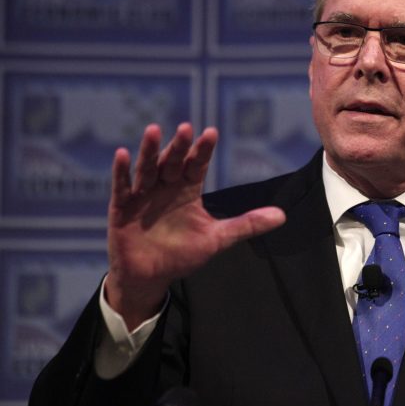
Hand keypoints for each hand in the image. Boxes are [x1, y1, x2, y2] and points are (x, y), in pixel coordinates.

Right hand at [105, 123, 285, 328]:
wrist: (150, 277)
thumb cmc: (182, 254)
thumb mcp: (217, 239)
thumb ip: (247, 224)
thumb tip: (282, 215)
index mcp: (188, 189)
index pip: (198, 165)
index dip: (204, 150)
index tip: (212, 133)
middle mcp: (166, 186)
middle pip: (173, 162)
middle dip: (180, 146)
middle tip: (186, 128)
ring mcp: (143, 195)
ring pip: (147, 168)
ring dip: (150, 150)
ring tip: (153, 130)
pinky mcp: (122, 207)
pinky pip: (121, 186)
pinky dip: (122, 172)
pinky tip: (123, 154)